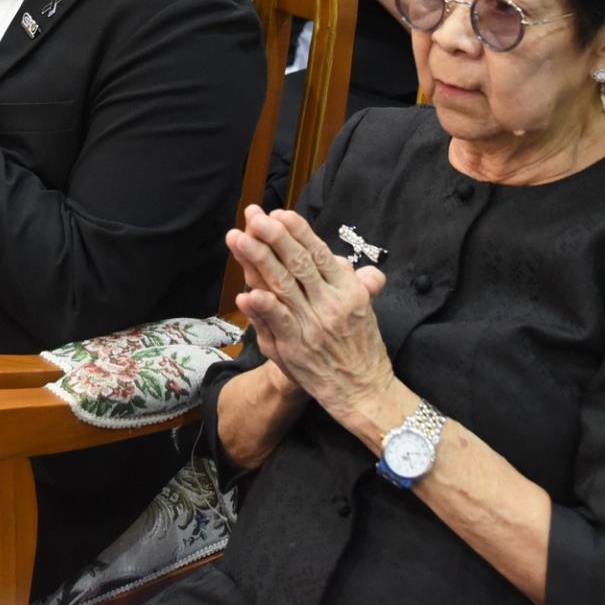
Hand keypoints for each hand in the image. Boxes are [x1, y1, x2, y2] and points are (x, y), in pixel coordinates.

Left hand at [226, 205, 393, 424]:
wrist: (363, 391)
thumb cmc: (361, 347)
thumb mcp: (366, 310)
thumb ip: (358, 282)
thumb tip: (351, 263)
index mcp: (347, 290)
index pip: (318, 252)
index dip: (297, 231)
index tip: (278, 213)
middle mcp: (330, 302)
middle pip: (297, 262)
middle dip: (273, 236)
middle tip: (253, 216)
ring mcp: (312, 324)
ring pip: (283, 284)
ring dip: (258, 259)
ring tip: (238, 239)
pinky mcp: (297, 347)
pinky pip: (278, 321)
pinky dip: (262, 306)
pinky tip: (246, 292)